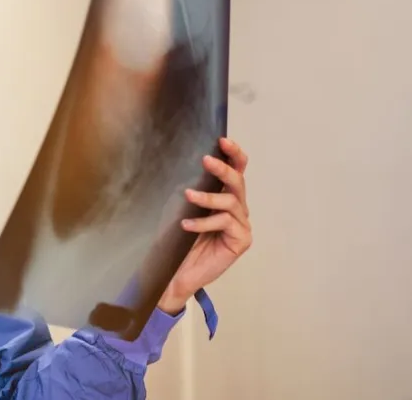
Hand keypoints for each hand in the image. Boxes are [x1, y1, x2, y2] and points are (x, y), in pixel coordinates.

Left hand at [158, 137, 252, 313]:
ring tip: (188, 195)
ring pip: (231, 202)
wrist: (172, 271)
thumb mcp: (179, 207)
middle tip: (206, 160)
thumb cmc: (175, 238)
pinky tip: (186, 225)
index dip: (234, 154)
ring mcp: (240, 225)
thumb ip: (191, 187)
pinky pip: (225, 223)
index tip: (223, 140)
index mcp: (225, 197)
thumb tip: (184, 161)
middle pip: (238, 182)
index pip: (237, 171)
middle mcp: (236, 209)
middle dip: (223, 168)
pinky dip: (204, 222)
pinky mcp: (240, 241)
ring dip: (207, 197)